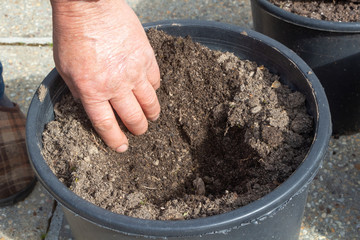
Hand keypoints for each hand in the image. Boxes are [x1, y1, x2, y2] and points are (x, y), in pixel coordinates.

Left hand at [51, 0, 160, 151]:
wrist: (90, 5)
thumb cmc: (73, 34)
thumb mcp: (64, 69)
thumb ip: (79, 91)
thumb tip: (91, 106)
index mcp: (92, 90)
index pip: (107, 125)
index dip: (115, 140)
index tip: (122, 147)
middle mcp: (115, 86)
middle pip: (133, 118)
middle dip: (137, 129)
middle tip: (139, 130)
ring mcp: (134, 72)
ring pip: (150, 103)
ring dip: (151, 114)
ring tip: (152, 116)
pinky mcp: (146, 58)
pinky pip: (156, 81)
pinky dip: (154, 89)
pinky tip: (150, 89)